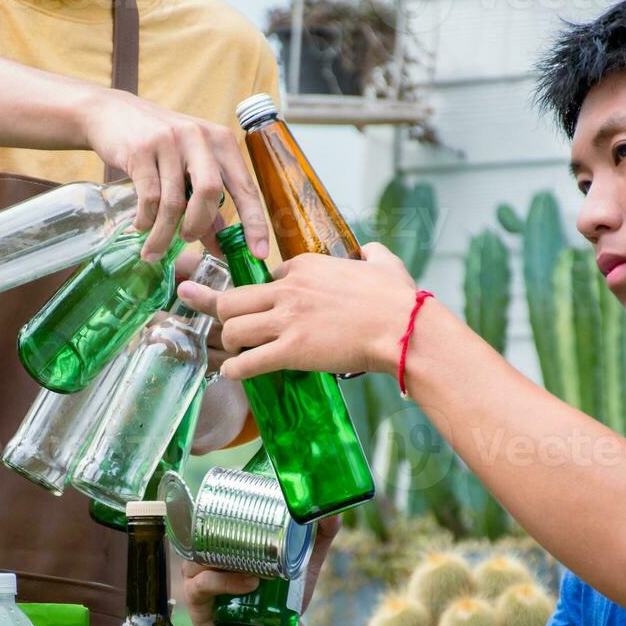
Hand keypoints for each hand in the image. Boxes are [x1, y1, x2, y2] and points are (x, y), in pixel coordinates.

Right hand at [81, 92, 269, 262]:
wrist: (110, 112)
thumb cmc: (158, 144)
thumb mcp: (189, 166)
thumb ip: (206, 204)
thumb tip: (221, 248)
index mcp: (221, 142)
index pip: (245, 187)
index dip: (254, 223)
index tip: (260, 254)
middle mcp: (199, 137)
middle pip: (210, 192)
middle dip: (200, 226)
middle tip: (188, 240)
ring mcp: (169, 141)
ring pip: (174, 202)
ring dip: (164, 234)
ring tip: (154, 251)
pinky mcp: (140, 149)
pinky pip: (149, 198)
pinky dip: (146, 221)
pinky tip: (141, 227)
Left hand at [176, 243, 417, 379]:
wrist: (403, 328)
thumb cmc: (397, 299)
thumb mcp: (384, 262)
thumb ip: (371, 253)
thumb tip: (369, 251)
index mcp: (306, 265)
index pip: (267, 276)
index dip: (263, 296)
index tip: (266, 309)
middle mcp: (289, 288)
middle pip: (233, 298)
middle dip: (222, 312)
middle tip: (223, 324)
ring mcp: (287, 319)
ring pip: (232, 326)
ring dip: (228, 342)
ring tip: (233, 352)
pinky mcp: (291, 350)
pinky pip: (247, 361)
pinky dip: (235, 369)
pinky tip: (232, 373)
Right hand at [180, 514, 342, 625]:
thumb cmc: (282, 596)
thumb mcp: (304, 564)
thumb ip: (319, 537)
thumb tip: (333, 512)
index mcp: (220, 540)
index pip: (210, 514)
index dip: (220, 503)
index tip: (245, 497)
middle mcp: (203, 556)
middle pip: (201, 533)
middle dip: (224, 528)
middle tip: (258, 531)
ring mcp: (196, 579)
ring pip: (200, 559)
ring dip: (226, 560)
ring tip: (258, 570)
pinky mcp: (196, 603)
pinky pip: (202, 586)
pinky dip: (224, 583)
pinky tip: (248, 583)